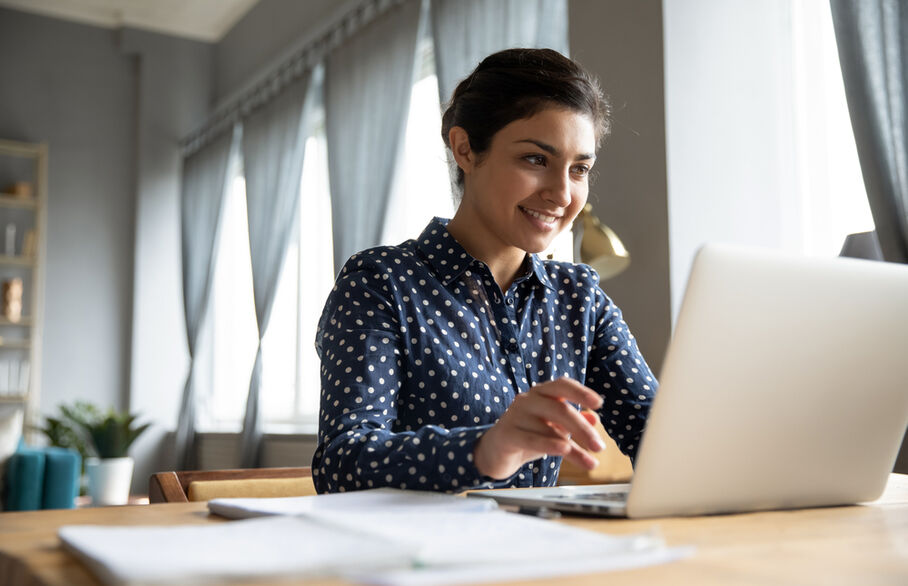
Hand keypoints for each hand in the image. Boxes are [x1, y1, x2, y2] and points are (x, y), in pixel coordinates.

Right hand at [473, 377, 605, 479]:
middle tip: (599, 447)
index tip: (599, 403)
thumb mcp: (554, 428)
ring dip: (573, 448)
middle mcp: (527, 400)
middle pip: (560, 409)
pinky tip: (565, 451)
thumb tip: (595, 419)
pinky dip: (550, 445)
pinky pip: (532, 439)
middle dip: (582, 429)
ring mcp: (515, 415)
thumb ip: (574, 422)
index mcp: (541, 393)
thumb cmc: (528, 434)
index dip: (581, 392)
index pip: (562, 385)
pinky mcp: (507, 434)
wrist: (496, 451)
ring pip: (549, 429)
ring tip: (590, 462)